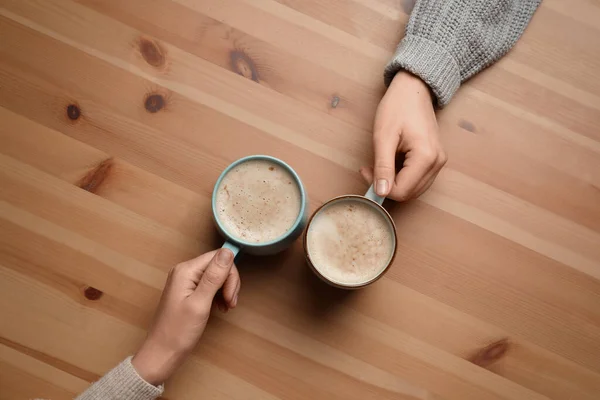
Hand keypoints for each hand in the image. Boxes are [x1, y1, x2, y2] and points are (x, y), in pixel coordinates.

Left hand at [132, 249, 239, 384]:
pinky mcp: (187, 291)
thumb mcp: (200, 303)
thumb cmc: (179, 331)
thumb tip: (228, 251)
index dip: (230, 275)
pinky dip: (219, 295)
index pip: (218, 257)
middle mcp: (184, 271)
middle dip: (229, 283)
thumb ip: (214, 276)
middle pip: (217, 265)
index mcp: (186, 270)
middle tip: (231, 304)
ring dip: (226, 290)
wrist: (162, 353)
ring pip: (216, 275)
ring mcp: (185, 281)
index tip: (231, 296)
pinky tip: (221, 308)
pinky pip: (209, 285)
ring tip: (227, 308)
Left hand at [361, 71, 446, 200]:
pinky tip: (391, 164)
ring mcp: (439, 162)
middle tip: (370, 168)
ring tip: (379, 165)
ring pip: (414, 189)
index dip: (380, 187)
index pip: (401, 191)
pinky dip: (402, 178)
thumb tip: (381, 192)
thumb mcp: (383, 137)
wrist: (413, 89)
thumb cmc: (397, 107)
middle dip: (387, 186)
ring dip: (394, 183)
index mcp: (426, 157)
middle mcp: (437, 163)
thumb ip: (383, 167)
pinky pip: (418, 180)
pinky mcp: (435, 160)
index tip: (366, 171)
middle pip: (409, 193)